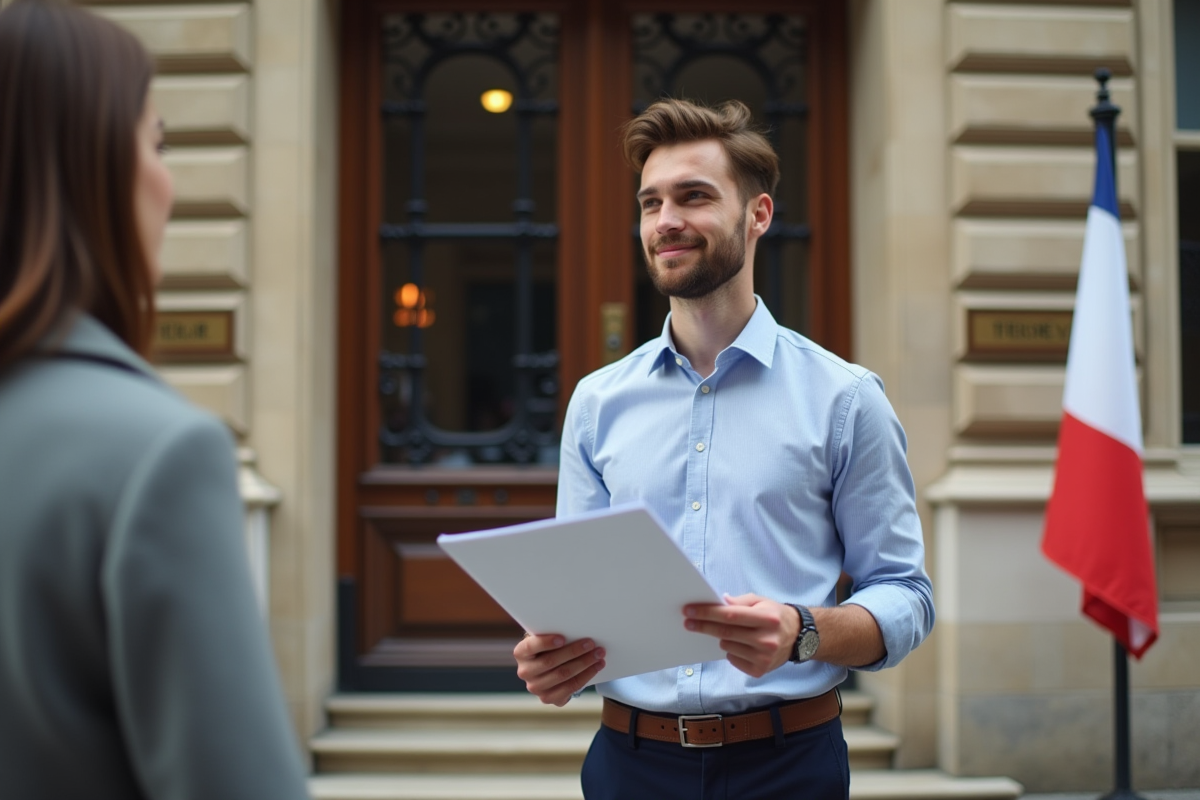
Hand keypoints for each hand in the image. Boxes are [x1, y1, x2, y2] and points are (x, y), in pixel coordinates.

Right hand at [513, 633, 605, 705]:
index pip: (530, 646)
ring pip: (563, 675)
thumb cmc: (550, 647)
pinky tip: (596, 667)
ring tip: (599, 654)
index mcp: (521, 653)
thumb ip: (555, 634)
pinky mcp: (548, 698)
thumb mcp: (547, 639)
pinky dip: (586, 676)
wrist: (550, 669)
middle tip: (591, 643)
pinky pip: (570, 688)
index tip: (563, 638)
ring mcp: (536, 687)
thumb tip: (577, 628)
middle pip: (550, 661)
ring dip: (584, 664)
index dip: (546, 642)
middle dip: (573, 651)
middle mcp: (525, 671)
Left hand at [683, 593, 799, 677]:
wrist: (799, 637)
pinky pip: (733, 659)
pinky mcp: (760, 671)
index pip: (730, 615)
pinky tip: (742, 645)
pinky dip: (732, 651)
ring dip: (722, 638)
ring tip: (733, 633)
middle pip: (725, 632)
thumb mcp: (761, 601)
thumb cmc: (775, 616)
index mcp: (767, 618)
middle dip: (703, 626)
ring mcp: (764, 657)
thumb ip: (739, 601)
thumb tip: (719, 602)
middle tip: (688, 621)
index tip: (690, 611)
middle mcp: (767, 640)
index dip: (707, 613)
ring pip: (727, 646)